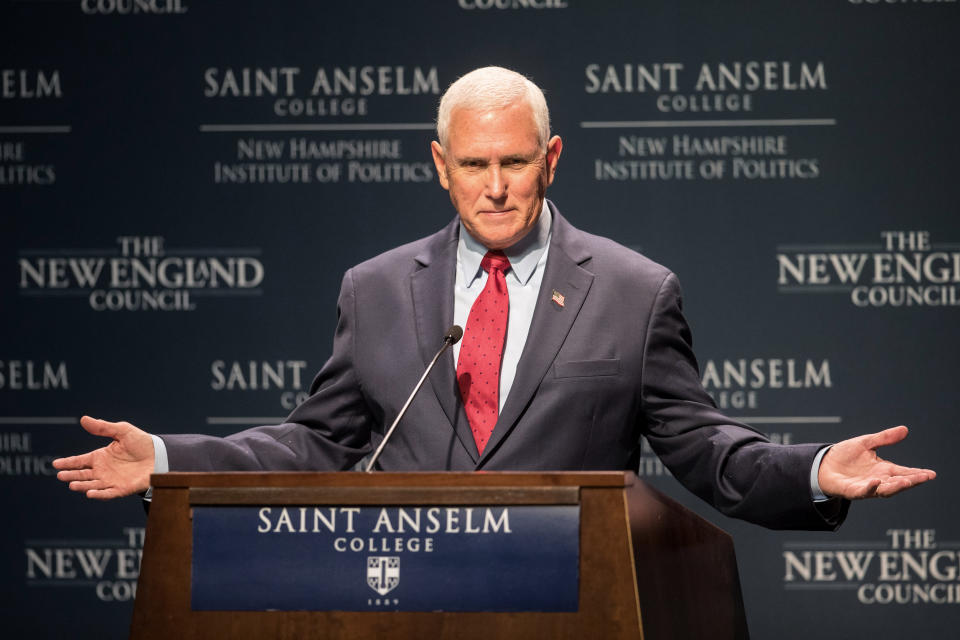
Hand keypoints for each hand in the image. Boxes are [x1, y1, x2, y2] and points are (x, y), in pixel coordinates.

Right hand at [53, 416, 154, 499]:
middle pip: (82, 474)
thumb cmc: (141, 442)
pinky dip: (98, 494)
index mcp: (100, 457)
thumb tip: (84, 419)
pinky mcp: (121, 489)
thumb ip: (103, 427)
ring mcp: (111, 480)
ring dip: (82, 486)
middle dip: (71, 475)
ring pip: (92, 485)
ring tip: (72, 484)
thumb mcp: (122, 431)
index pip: (80, 461)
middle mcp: (102, 470)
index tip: (55, 464)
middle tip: (61, 475)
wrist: (160, 455)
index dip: (67, 462)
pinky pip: (108, 493)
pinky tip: (90, 493)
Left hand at [818, 426, 935, 499]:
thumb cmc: (845, 455)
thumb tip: (905, 429)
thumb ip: (884, 438)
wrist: (823, 464)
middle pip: (899, 483)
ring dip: (896, 486)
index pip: (904, 472)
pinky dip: (870, 488)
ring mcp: (866, 487)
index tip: (931, 474)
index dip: (918, 473)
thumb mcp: (866, 443)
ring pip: (885, 490)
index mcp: (883, 469)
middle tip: (925, 477)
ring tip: (907, 481)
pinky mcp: (852, 491)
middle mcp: (878, 480)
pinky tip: (876, 481)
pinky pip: (863, 491)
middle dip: (912, 480)